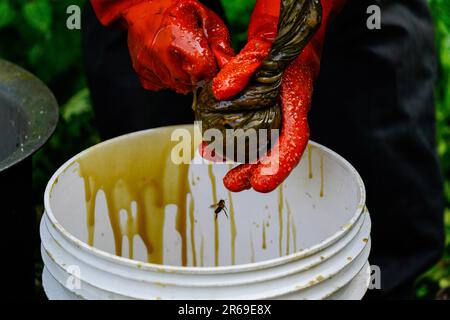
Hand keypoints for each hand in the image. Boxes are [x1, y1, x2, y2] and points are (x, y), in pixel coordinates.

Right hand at [123, 0, 234, 93]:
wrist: (145, 4)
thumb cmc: (178, 9)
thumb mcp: (207, 19)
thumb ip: (220, 46)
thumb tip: (229, 68)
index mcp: (179, 39)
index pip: (202, 72)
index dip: (210, 71)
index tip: (210, 62)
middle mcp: (160, 53)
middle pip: (189, 83)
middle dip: (198, 76)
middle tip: (196, 58)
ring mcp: (147, 63)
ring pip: (176, 87)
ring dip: (184, 78)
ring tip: (182, 58)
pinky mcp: (140, 70)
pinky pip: (161, 86)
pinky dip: (168, 79)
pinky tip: (169, 62)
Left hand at [222, 0, 346, 192]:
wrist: (296, 6)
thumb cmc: (290, 17)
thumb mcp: (268, 37)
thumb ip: (248, 64)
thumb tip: (221, 92)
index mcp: (297, 92)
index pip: (294, 136)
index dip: (279, 163)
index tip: (261, 184)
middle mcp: (288, 101)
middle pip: (276, 144)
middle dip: (255, 167)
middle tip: (232, 183)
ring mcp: (275, 98)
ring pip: (260, 134)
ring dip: (239, 152)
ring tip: (215, 160)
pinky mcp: (261, 92)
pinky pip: (248, 117)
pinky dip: (229, 128)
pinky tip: (212, 136)